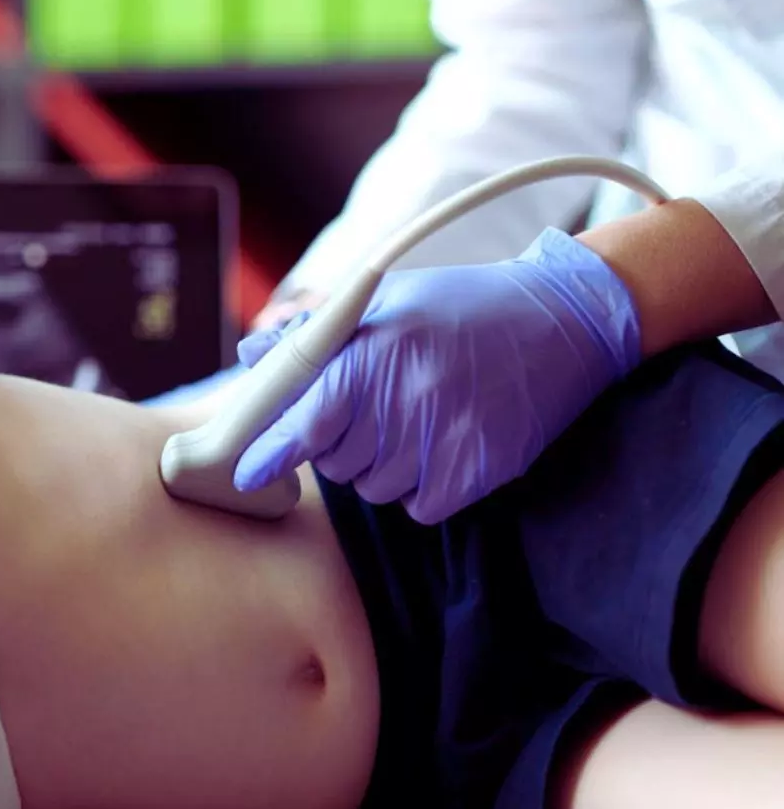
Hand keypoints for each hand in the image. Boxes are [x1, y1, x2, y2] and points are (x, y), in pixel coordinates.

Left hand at [234, 228, 641, 523]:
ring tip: (413, 419)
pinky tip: (441, 444)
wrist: (562, 322)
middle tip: (371, 409)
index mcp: (370, 356)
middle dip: (338, 443)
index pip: (301, 422)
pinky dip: (421, 486)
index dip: (267, 453)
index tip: (245, 473)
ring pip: (373, 487)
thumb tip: (252, 353)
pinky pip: (418, 505)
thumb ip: (312, 335)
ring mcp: (440, 440)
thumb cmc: (460, 306)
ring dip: (379, 465)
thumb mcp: (384, 302)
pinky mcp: (476, 471)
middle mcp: (401, 401)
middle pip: (332, 461)